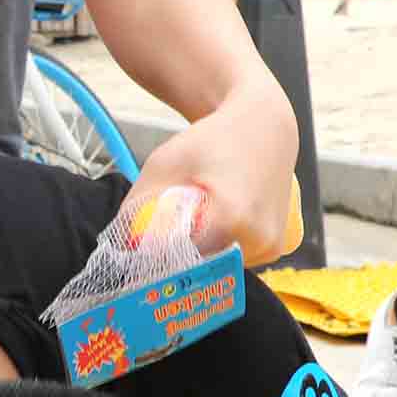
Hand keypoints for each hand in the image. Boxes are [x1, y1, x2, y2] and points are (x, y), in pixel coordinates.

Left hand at [124, 92, 301, 264]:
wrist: (263, 127)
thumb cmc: (211, 142)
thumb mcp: (163, 165)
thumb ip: (137, 207)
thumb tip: (120, 245)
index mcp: (230, 215)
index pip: (182, 262)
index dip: (159, 263)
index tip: (143, 259)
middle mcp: (256, 237)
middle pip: (200, 270)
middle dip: (177, 260)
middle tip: (163, 241)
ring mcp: (270, 246)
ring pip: (218, 269)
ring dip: (201, 255)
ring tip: (197, 222)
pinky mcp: (276, 248)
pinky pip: (236, 261)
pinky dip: (221, 249)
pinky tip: (218, 222)